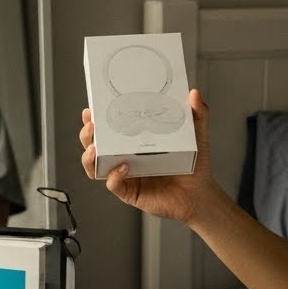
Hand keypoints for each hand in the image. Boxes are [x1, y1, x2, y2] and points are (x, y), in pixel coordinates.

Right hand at [80, 89, 222, 224]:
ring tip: (95, 148)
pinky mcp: (129, 192)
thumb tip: (195, 94)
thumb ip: (197, 115)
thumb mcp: (196, 136)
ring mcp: (124, 175)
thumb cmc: (194, 166)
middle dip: (87, 135)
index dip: (95, 119)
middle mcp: (125, 157)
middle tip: (92, 125)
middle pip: (94, 145)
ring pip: (95, 166)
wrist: (199, 195)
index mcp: (134, 141)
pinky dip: (114, 176)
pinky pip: (114, 185)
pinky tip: (124, 167)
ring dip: (89, 156)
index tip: (91, 109)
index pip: (109, 128)